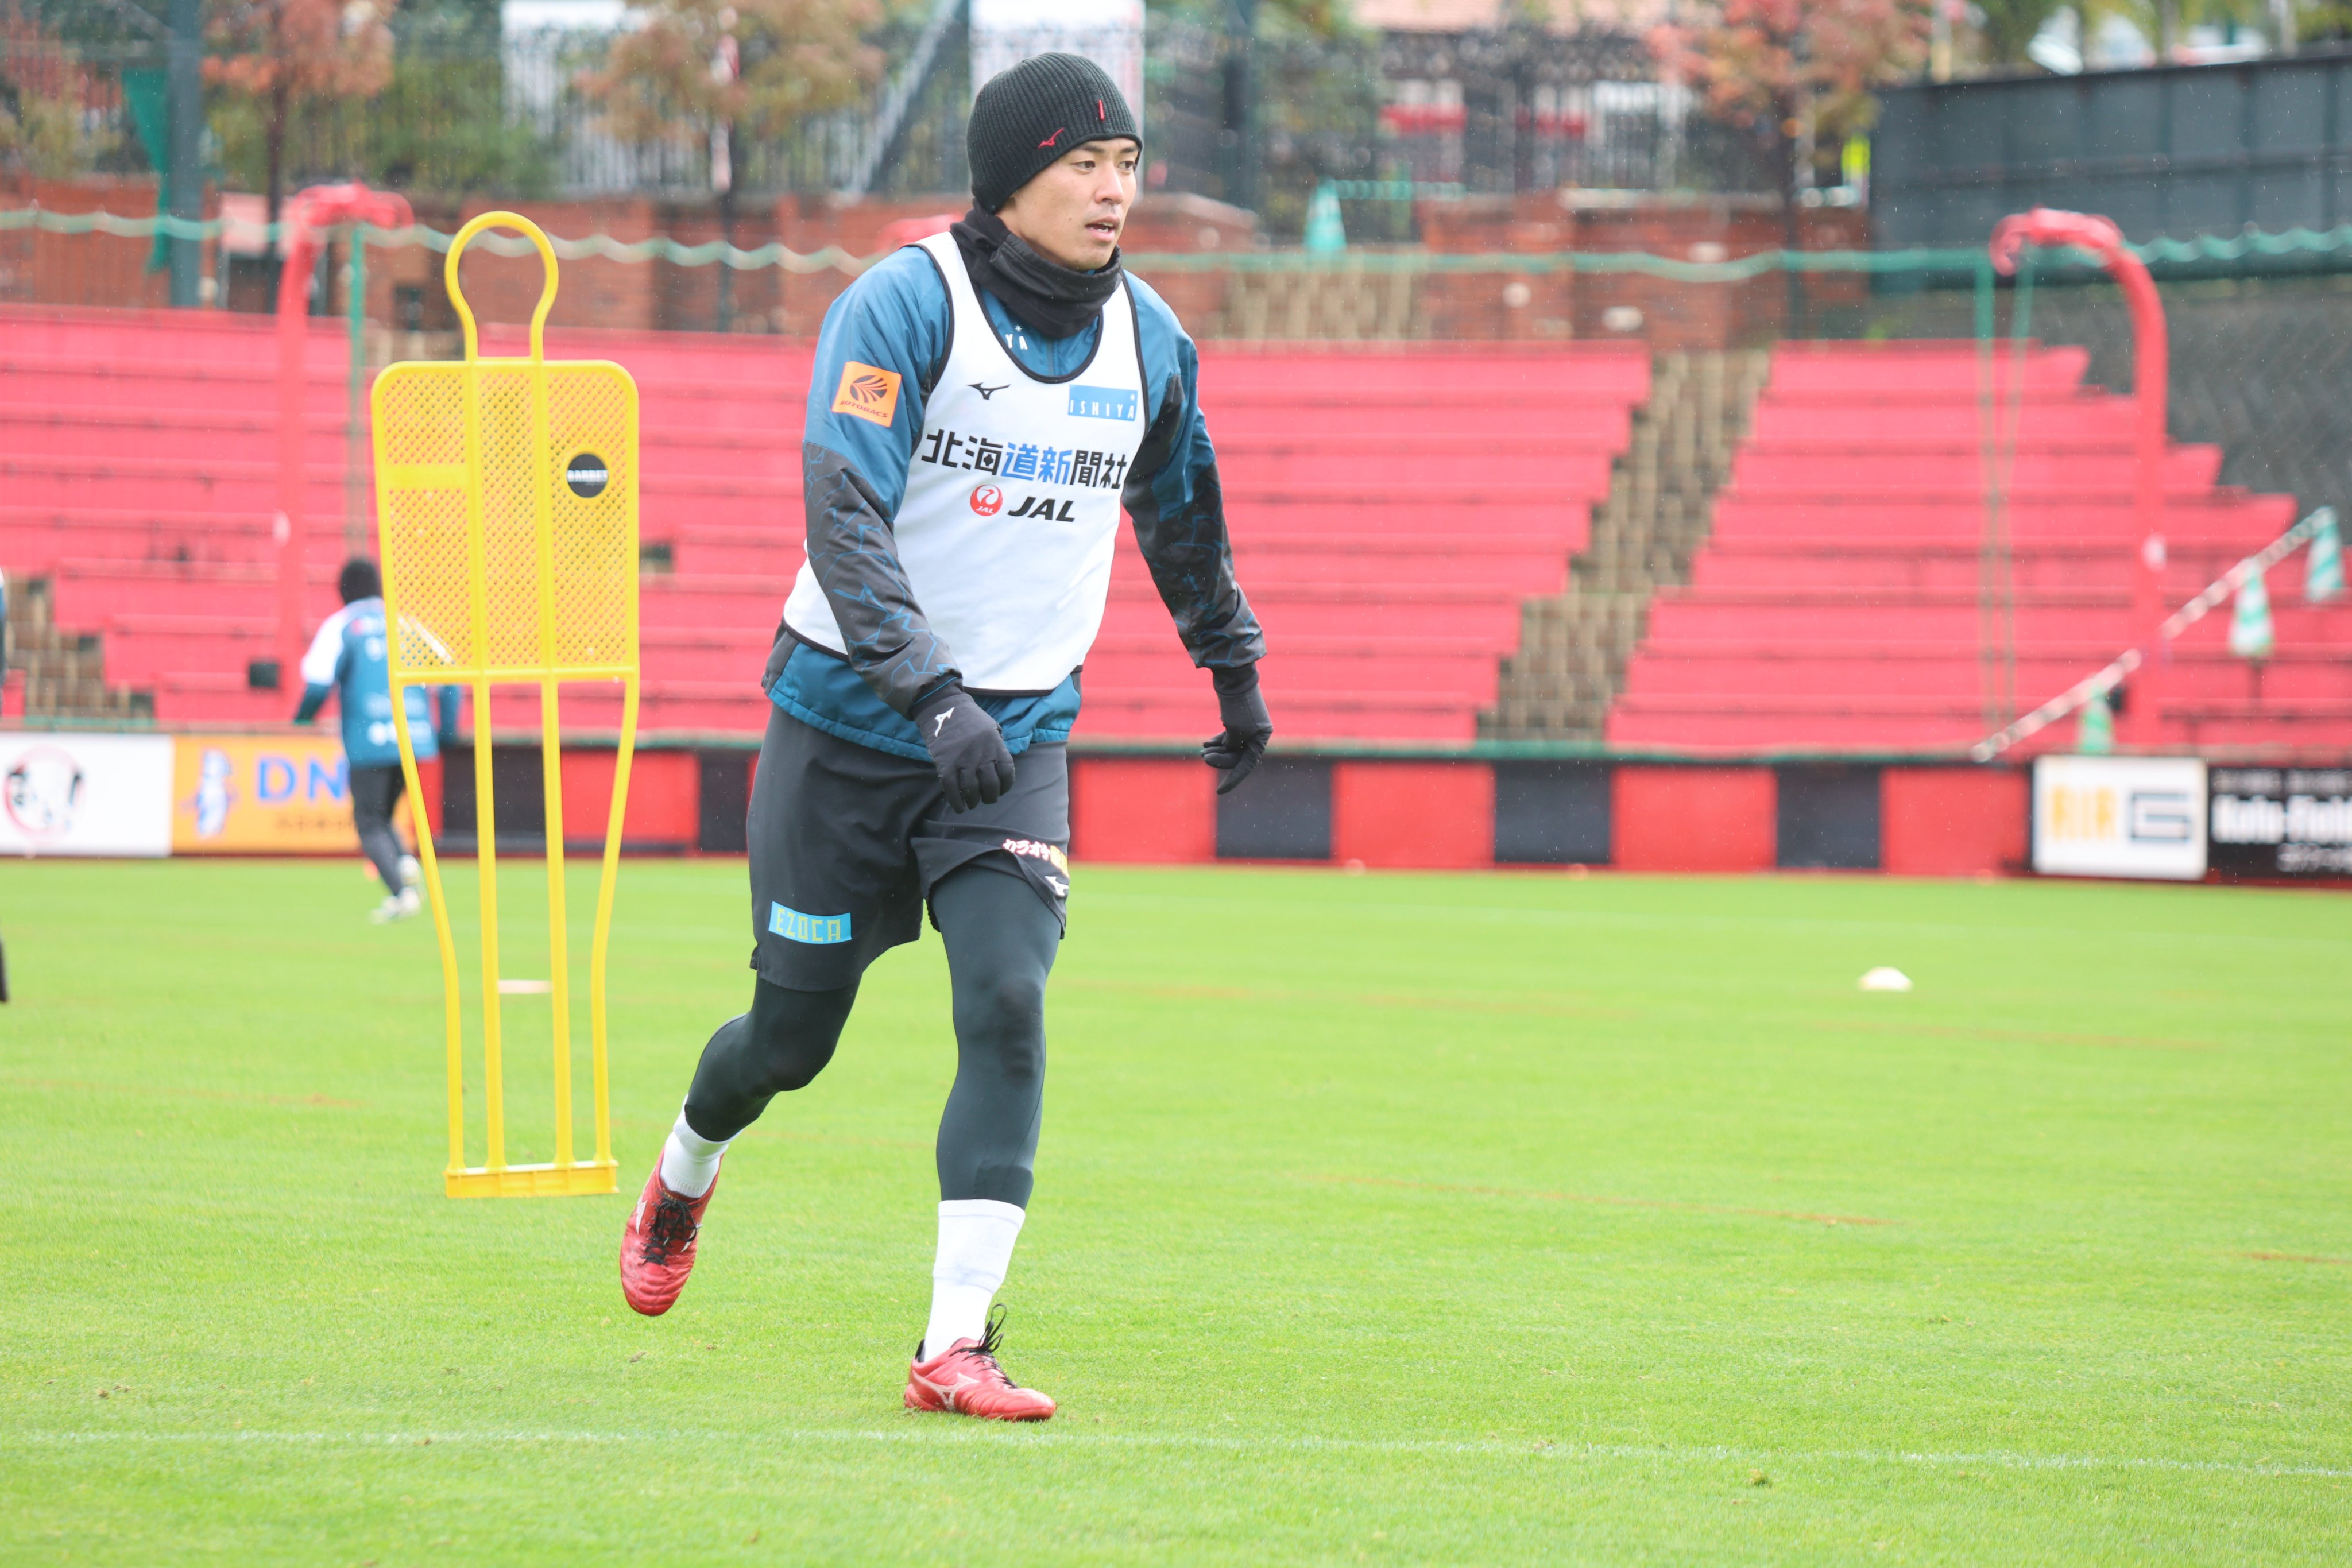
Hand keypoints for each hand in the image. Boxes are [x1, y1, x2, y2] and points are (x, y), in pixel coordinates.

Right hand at [911, 681, 1016, 811]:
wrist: (944, 708)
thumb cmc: (970, 718)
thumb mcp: (992, 728)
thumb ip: (998, 746)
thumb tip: (1001, 767)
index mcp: (996, 746)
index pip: (1007, 773)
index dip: (1006, 785)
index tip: (1002, 789)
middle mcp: (981, 755)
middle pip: (991, 786)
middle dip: (990, 797)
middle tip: (987, 798)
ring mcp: (963, 761)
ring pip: (971, 790)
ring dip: (973, 801)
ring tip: (973, 802)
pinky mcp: (945, 765)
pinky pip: (952, 789)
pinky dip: (956, 802)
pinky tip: (959, 806)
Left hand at [1202, 664, 1270, 794]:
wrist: (1233, 678)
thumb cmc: (1237, 705)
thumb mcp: (1234, 731)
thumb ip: (1231, 746)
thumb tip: (1226, 751)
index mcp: (1262, 738)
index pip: (1247, 765)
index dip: (1233, 779)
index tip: (1219, 792)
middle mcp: (1257, 733)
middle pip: (1237, 756)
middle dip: (1220, 759)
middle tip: (1203, 756)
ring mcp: (1247, 726)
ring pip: (1231, 746)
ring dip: (1216, 750)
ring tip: (1202, 750)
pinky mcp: (1238, 719)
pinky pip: (1228, 737)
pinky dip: (1218, 741)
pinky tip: (1206, 743)